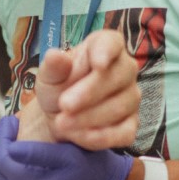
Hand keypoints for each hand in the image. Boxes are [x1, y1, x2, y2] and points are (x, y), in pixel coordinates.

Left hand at [21, 29, 138, 149]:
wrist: (59, 118)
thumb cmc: (57, 88)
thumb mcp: (48, 77)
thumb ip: (52, 67)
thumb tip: (54, 56)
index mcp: (103, 47)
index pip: (112, 42)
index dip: (107, 51)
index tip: (97, 64)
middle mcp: (124, 70)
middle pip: (119, 75)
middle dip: (90, 92)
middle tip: (64, 104)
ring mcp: (131, 97)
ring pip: (120, 106)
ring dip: (89, 117)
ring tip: (62, 123)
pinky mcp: (130, 125)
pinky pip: (123, 132)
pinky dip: (101, 137)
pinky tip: (79, 137)